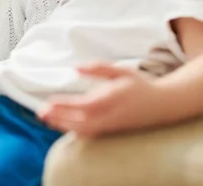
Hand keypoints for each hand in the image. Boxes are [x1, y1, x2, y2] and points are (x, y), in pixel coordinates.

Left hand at [38, 63, 161, 137]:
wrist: (162, 105)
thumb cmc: (139, 85)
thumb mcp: (121, 71)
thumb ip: (98, 68)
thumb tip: (76, 68)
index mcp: (113, 98)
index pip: (86, 105)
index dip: (67, 105)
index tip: (50, 101)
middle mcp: (111, 115)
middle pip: (81, 121)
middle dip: (59, 117)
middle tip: (41, 111)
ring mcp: (111, 126)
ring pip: (83, 130)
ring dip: (62, 125)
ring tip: (45, 117)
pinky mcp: (111, 132)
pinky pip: (89, 134)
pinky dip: (72, 130)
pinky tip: (60, 123)